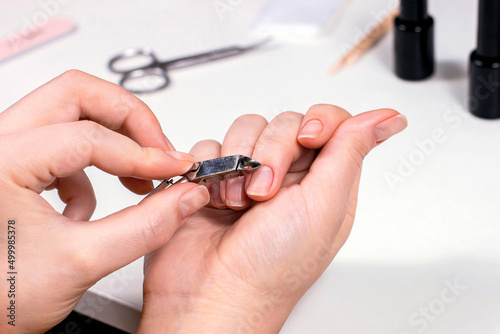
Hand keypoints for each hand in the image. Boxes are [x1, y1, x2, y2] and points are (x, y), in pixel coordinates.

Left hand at [0, 70, 209, 332]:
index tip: (174, 169)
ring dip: (112, 140)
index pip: (89, 136)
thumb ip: (145, 226)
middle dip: (129, 119)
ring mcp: (3, 153)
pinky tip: (88, 209)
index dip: (142, 153)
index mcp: (2, 162)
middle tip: (159, 148)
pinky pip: (60, 146)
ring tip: (136, 179)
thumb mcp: (81, 262)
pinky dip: (88, 168)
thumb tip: (183, 197)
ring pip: (70, 113)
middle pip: (77, 95)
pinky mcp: (12, 167)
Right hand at [138, 105, 406, 332]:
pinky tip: (215, 199)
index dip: (319, 121)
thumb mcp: (324, 207)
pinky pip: (211, 146)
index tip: (308, 139)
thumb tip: (388, 119)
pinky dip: (210, 168)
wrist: (214, 294)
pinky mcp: (216, 177)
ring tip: (236, 202)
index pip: (331, 123)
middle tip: (263, 193)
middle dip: (270, 152)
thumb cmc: (271, 269)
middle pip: (285, 123)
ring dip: (237, 163)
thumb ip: (351, 152)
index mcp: (325, 183)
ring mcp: (251, 175)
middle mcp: (290, 177)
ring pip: (246, 129)